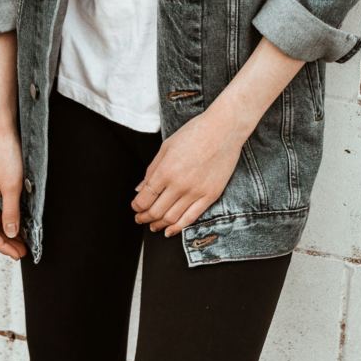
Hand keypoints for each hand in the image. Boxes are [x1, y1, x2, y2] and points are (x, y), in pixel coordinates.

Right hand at [0, 116, 28, 259]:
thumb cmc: (5, 154)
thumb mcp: (13, 186)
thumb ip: (11, 212)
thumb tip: (10, 233)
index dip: (3, 247)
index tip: (18, 254)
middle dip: (5, 241)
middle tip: (22, 250)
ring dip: (4, 230)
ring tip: (20, 239)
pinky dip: (2, 217)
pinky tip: (14, 220)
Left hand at [130, 110, 250, 236]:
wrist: (224, 129)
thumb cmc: (195, 132)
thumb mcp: (167, 146)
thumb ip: (152, 169)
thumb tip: (140, 189)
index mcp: (166, 170)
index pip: (145, 198)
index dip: (137, 206)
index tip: (135, 207)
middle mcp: (179, 184)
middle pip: (156, 211)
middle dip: (144, 217)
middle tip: (140, 218)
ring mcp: (196, 192)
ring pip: (172, 218)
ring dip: (159, 224)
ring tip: (153, 226)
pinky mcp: (210, 195)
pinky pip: (192, 218)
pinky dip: (178, 228)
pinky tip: (170, 231)